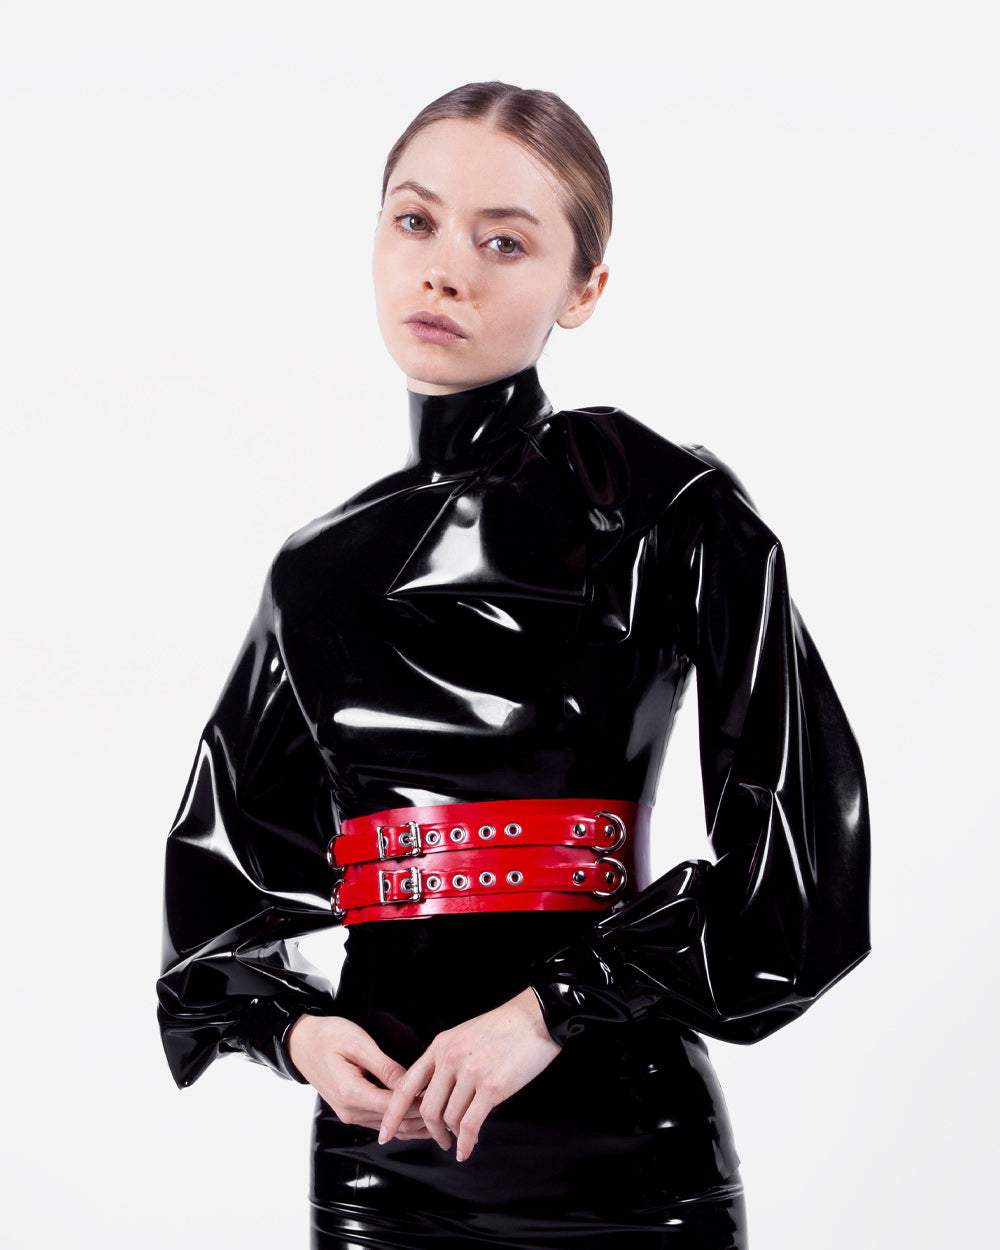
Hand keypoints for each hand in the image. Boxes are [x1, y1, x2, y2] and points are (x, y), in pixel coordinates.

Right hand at [287, 1014, 432, 1139]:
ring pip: (391, 1128)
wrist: (301, 1043)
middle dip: (426, 1120)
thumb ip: (384, 1066)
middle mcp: (351, 1111)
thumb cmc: (328, 1036)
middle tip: (453, 1114)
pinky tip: (423, 1119)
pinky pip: (383, 1122)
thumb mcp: (357, 1044)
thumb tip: (409, 1083)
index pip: (395, 1106)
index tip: (445, 1098)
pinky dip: (404, 1123)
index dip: (422, 1104)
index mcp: (351, 1093)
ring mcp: (351, 1114)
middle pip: (396, 1122)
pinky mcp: (353, 1111)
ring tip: (445, 1122)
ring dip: (417, 1127)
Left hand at [378, 987, 560, 1161]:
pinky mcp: (492, 1087)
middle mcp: (450, 1059)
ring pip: (450, 1118)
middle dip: (432, 1131)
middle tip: (440, 1140)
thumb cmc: (504, 1028)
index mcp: (440, 1045)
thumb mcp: (464, 1035)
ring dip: (455, 1135)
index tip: (385, 1133)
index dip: (392, 1113)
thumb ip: (447, 1060)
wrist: (535, 1018)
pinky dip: (466, 1143)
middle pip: (427, 1108)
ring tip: (463, 1137)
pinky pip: (470, 1125)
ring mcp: (470, 1073)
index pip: (406, 1085)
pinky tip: (467, 1149)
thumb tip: (437, 1093)